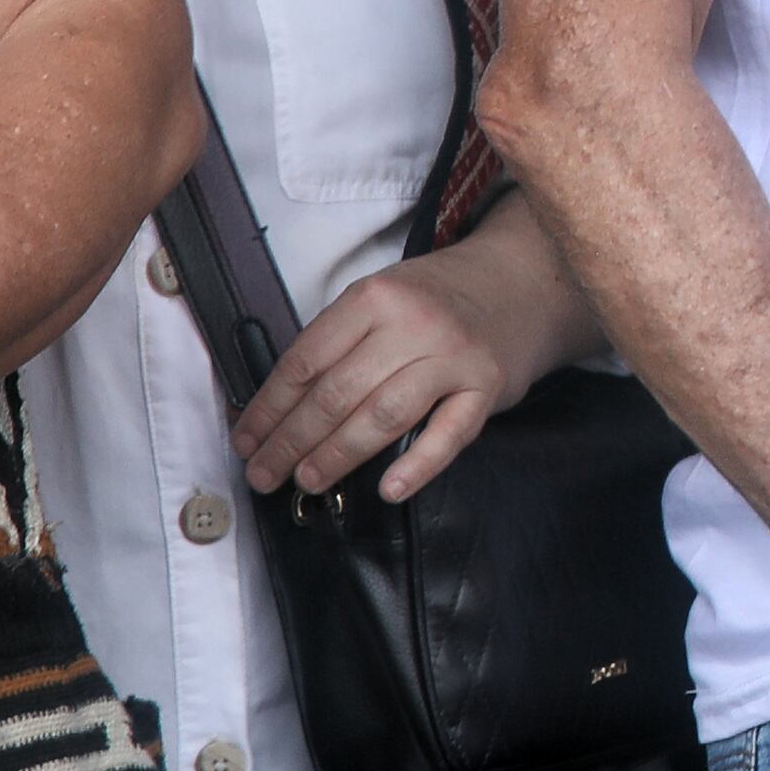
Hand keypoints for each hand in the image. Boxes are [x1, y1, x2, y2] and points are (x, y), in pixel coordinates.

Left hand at [230, 228, 596, 503]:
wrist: (523, 281)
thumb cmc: (440, 298)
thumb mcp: (384, 297)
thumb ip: (339, 343)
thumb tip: (275, 410)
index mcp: (376, 297)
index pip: (306, 361)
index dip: (269, 408)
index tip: (246, 441)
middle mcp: (414, 324)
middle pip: (336, 393)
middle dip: (290, 442)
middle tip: (264, 475)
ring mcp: (454, 356)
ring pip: (383, 415)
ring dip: (337, 456)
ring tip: (307, 482)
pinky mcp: (488, 386)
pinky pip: (449, 433)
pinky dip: (418, 465)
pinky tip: (389, 489)